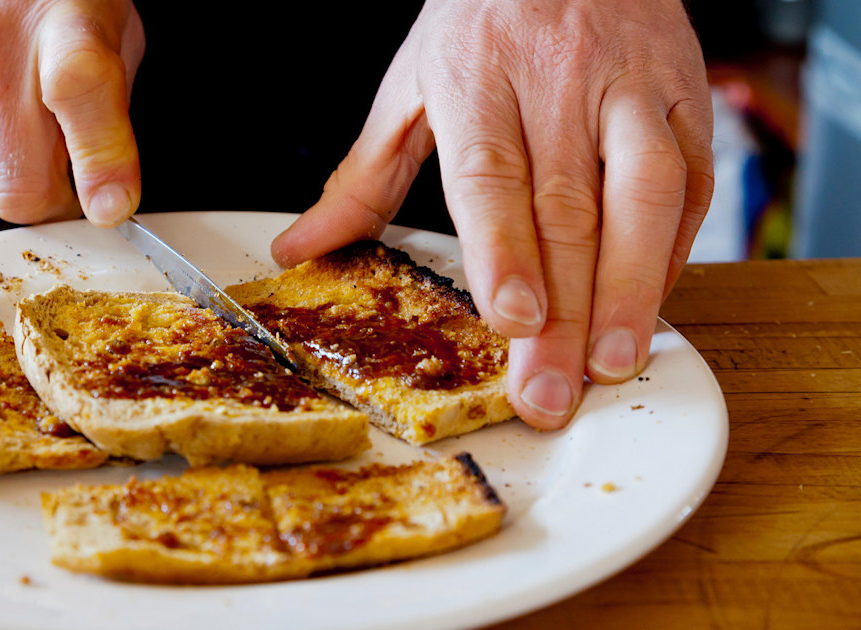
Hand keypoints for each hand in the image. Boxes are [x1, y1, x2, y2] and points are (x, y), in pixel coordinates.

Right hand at [0, 0, 143, 225]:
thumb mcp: (108, 28)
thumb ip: (112, 110)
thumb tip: (106, 192)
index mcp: (65, 23)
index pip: (81, 93)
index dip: (101, 165)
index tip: (111, 206)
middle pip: (19, 187)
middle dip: (52, 201)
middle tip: (70, 178)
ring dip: (12, 174)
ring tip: (22, 119)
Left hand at [270, 0, 713, 429]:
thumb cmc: (482, 19)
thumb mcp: (411, 85)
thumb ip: (363, 176)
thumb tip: (301, 247)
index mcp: (480, 81)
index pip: (493, 176)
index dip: (504, 253)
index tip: (512, 320)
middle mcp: (560, 84)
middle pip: (565, 210)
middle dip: (562, 312)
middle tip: (548, 391)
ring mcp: (631, 91)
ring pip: (644, 197)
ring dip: (630, 290)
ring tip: (610, 364)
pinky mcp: (685, 99)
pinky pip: (692, 182)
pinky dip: (671, 253)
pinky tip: (645, 307)